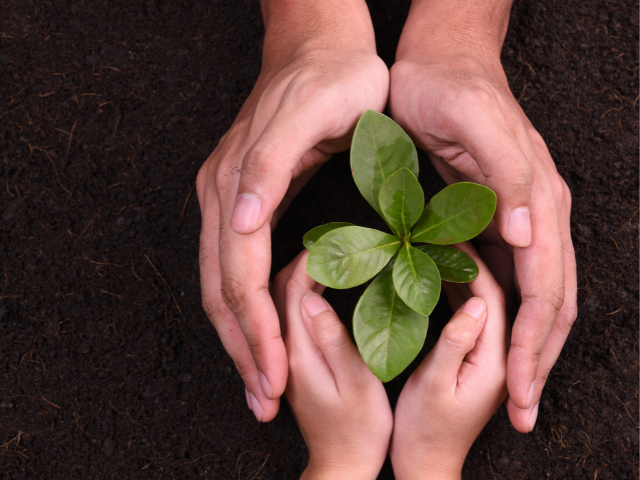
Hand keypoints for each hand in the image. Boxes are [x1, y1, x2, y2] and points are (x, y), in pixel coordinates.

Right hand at [196, 1, 387, 420]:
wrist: (320, 40)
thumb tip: (236, 223)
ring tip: (262, 383)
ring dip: (241, 338)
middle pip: (221, 290)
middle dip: (245, 349)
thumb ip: (267, 166)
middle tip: (266, 401)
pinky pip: (236, 266)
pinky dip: (247, 308)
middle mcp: (223, 196)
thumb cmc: (333, 76)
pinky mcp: (243, 196)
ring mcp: (228, 197)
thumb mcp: (312, 113)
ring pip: (222, 284)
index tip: (275, 378)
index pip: (238, 276)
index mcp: (237, 183)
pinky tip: (262, 333)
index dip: (256, 332)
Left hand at [274, 250, 392, 479]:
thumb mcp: (356, 383)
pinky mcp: (295, 363)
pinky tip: (319, 288)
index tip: (332, 239)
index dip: (309, 259)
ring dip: (299, 275)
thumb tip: (312, 296)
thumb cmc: (359, 429)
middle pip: (279, 291)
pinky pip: (289, 317)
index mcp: (297, 352)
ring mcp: (286, 357)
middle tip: (330, 240)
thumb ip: (333, 339)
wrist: (341, 465)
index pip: (290, 291)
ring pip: (281, 302)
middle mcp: (283, 351)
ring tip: (326, 256)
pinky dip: (301, 294)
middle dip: (300, 260)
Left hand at [389, 0, 576, 431]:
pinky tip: (492, 338)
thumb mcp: (473, 123)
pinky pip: (511, 276)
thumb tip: (529, 233)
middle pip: (552, 303)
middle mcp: (537, 213)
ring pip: (538, 296)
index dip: (533, 344)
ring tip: (516, 390)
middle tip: (521, 410)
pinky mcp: (495, 214)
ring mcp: (519, 216)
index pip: (545, 289)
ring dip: (530, 346)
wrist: (440, 59)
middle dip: (538, 359)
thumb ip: (508, 175)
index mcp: (537, 199)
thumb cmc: (448, 88)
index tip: (520, 389)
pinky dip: (508, 315)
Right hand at [390, 243, 507, 479]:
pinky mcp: (472, 358)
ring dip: (464, 274)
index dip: (474, 266)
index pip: (495, 301)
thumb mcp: (434, 385)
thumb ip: (456, 342)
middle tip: (447, 234)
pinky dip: (456, 293)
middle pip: (496, 297)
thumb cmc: (425, 430)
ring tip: (441, 246)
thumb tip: (475, 301)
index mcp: (496, 362)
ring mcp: (487, 357)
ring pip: (483, 304)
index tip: (451, 238)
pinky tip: (438, 276)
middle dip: (473, 263)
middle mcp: (499, 356)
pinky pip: (470, 316)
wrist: (426, 464)